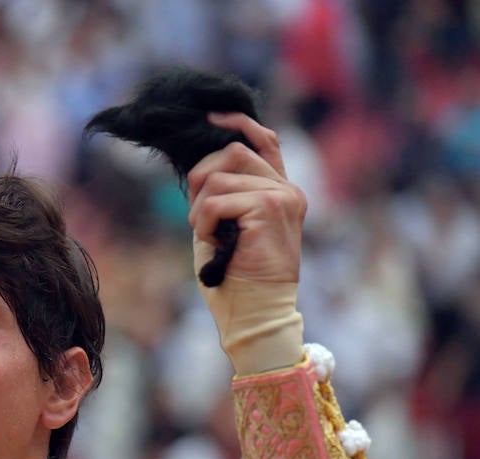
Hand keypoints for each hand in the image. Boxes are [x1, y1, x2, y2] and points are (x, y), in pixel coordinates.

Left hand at [187, 112, 306, 284]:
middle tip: (199, 217)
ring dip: (199, 208)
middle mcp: (287, 189)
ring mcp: (282, 196)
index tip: (211, 118)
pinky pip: (217, 200)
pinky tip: (213, 242)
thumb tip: (198, 167)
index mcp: (281, 191)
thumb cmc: (236, 278)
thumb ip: (221, 195)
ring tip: (208, 236)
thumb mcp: (225, 227)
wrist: (255, 311)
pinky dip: (204, 221)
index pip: (264, 140)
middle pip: (235, 151)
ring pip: (220, 176)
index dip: (237, 123)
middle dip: (202, 177)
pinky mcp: (270, 207)